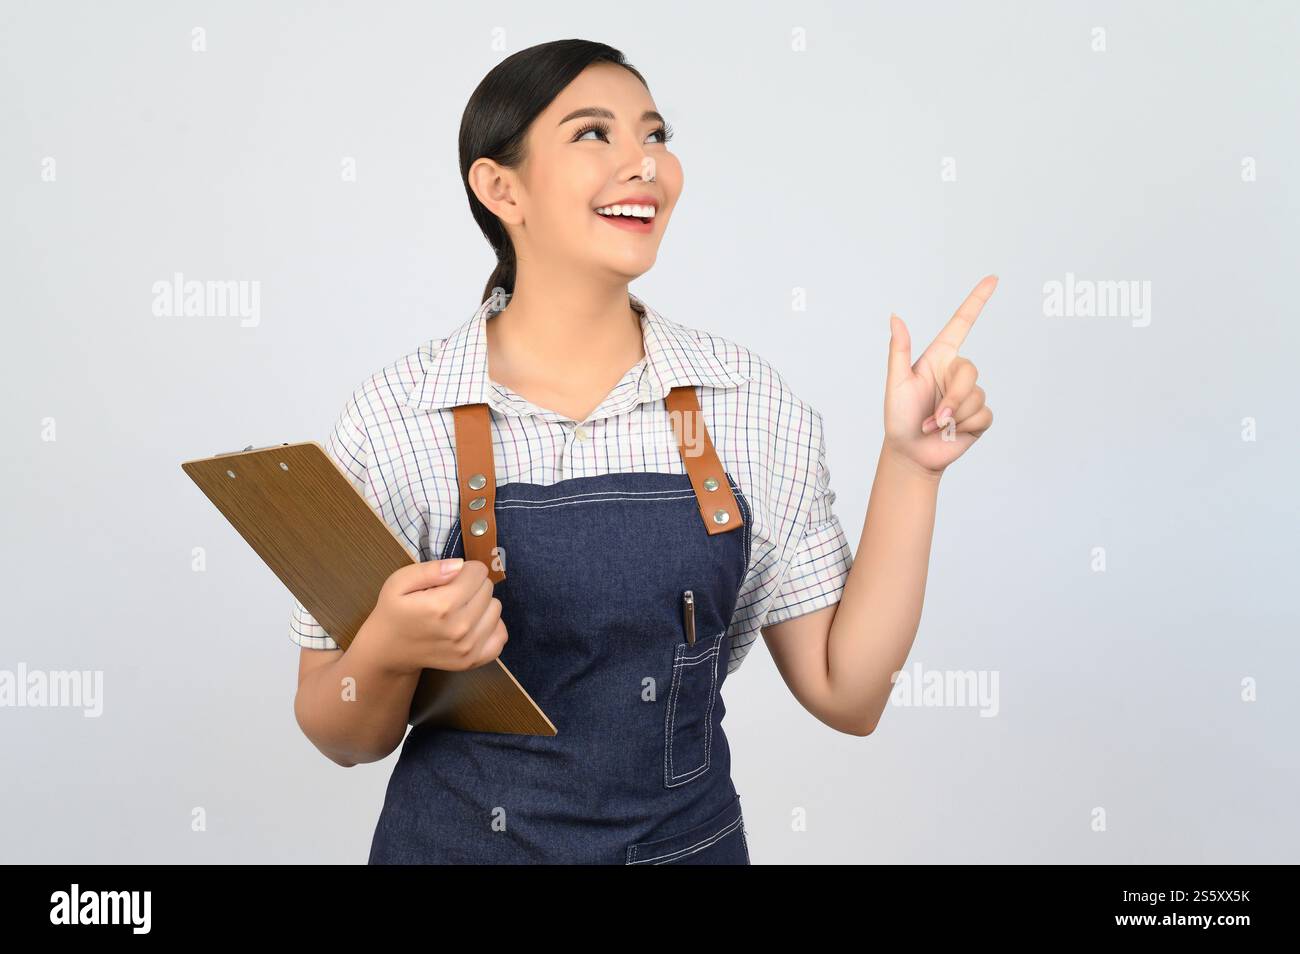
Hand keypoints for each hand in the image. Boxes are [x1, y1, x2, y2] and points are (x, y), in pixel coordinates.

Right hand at [362, 559, 507, 675]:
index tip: (451, 577)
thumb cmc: (395, 612)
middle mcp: (459, 628)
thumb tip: (459, 565)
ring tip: (460, 608)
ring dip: (481, 604)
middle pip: (488, 588)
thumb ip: (429, 569)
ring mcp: (468, 648)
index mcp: (442, 605)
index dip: (465, 569)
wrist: (389, 649)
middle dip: (473, 585)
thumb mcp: (399, 582)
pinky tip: (473, 624)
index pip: (478, 572)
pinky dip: (491, 627)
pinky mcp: (472, 660)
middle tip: (452, 593)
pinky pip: (501, 636)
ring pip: (496, 608)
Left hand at [883, 275, 996, 475]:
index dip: (977, 301)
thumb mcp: (896, 383)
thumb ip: (899, 350)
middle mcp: (955, 373)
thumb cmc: (898, 418)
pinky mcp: (979, 416)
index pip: (962, 324)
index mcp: (938, 358)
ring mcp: (969, 394)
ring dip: (954, 416)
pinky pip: (984, 414)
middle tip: (934, 416)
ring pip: (977, 396)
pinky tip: (952, 432)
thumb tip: (895, 317)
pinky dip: (966, 427)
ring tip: (936, 425)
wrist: (910, 453)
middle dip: (953, 397)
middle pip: (971, 371)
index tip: (993, 279)